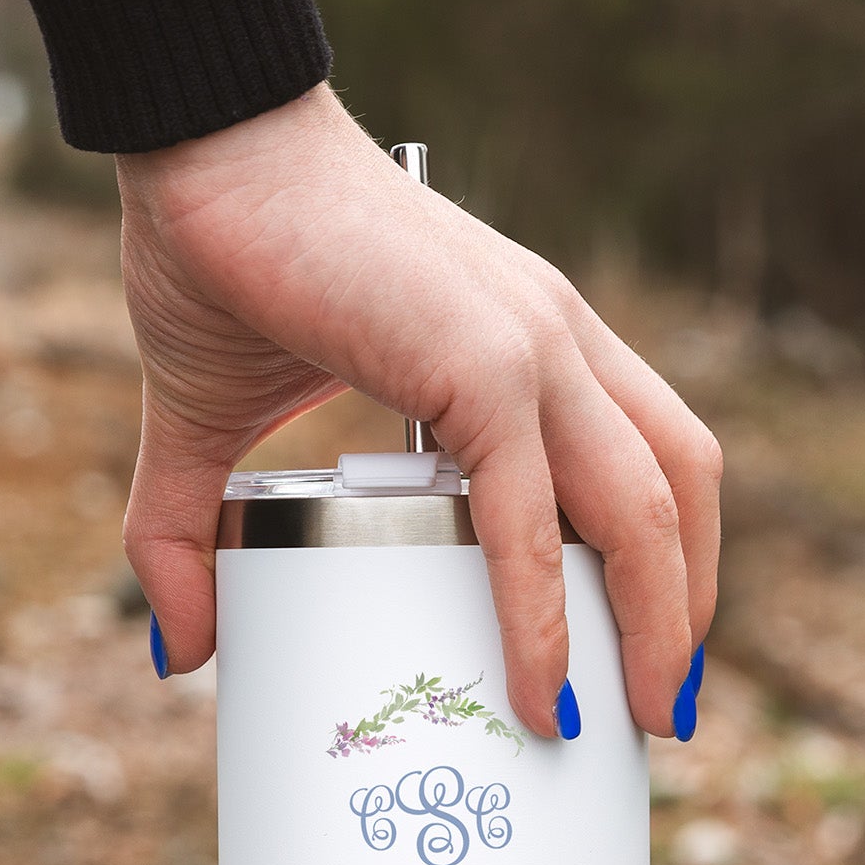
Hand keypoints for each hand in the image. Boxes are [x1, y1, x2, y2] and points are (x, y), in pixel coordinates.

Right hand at [116, 84, 720, 739]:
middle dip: (685, 610)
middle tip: (658, 712)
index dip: (665, 559)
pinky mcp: (484, 361)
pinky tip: (539, 689)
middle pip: (677, 492)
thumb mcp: (211, 427)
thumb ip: (193, 535)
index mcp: (528, 349)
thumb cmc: (219, 261)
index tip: (640, 653)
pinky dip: (543, 611)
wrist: (196, 148)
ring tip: (638, 715)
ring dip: (661, 621)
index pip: (642, 462)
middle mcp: (557, 344)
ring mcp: (533, 347)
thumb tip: (179, 652)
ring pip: (648, 505)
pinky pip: (535, 514)